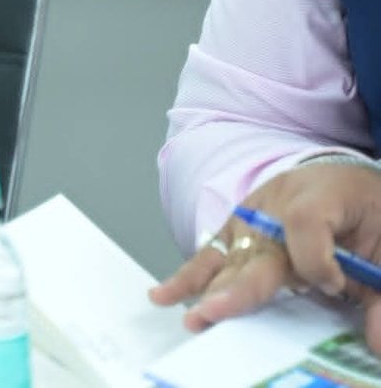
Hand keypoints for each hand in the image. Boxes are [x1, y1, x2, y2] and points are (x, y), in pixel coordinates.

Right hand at [150, 163, 380, 348]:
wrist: (346, 182)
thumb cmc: (368, 212)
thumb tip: (376, 344)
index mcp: (322, 194)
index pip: (304, 223)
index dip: (316, 260)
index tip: (335, 287)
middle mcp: (279, 200)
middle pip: (256, 244)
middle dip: (237, 284)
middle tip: (216, 314)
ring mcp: (252, 212)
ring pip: (229, 251)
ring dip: (209, 286)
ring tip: (194, 316)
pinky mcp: (238, 226)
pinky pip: (215, 251)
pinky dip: (193, 275)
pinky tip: (167, 294)